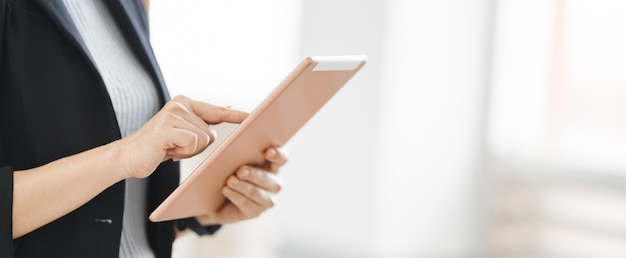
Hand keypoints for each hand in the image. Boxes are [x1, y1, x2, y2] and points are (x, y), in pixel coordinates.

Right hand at [119, 95, 247, 178]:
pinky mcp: (167, 129)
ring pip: (203, 140)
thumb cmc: (159, 146)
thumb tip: (227, 107)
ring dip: (188, 151)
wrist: (128, 156)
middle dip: (197, 147)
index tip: (255, 116)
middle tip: (176, 147)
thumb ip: (204, 120)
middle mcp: (180, 105)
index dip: (237, 115)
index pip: (217, 111)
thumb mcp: (184, 131)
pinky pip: (192, 144)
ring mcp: (172, 115)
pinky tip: (167, 151)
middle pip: (211, 133)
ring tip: (170, 148)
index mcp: (185, 103)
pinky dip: (182, 153)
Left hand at [197, 147, 287, 224]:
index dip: (278, 155)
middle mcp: (274, 184)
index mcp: (273, 167)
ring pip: (256, 192)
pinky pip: (245, 203)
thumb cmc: (233, 175)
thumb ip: (242, 155)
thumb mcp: (239, 163)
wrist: (221, 202)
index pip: (282, 158)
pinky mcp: (255, 212)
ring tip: (230, 181)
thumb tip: (234, 146)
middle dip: (254, 174)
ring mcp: (267, 200)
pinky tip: (226, 190)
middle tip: (240, 171)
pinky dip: (235, 196)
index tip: (268, 153)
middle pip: (267, 178)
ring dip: (242, 186)